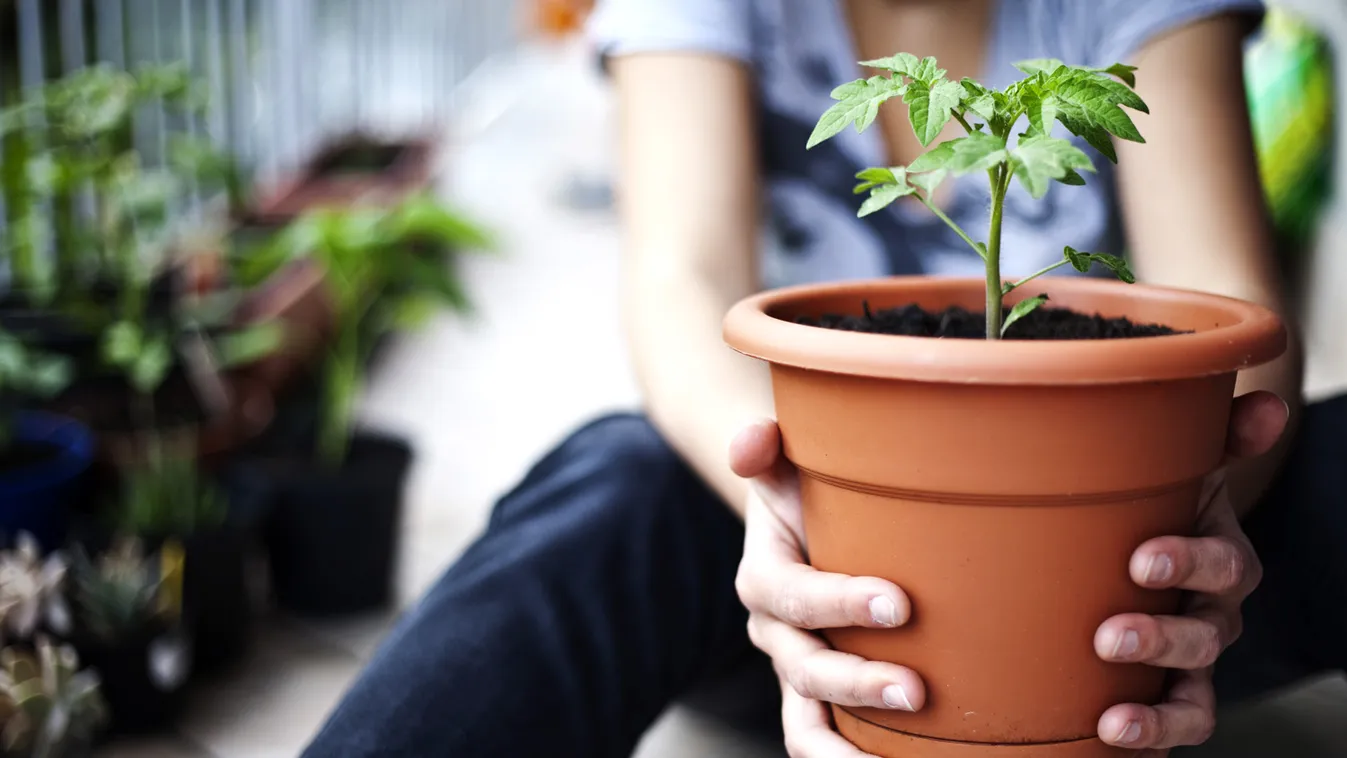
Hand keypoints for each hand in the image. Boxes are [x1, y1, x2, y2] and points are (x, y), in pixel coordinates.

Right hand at [729, 420, 924, 757]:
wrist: (806, 528)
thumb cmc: (808, 492)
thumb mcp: (786, 463)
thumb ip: (765, 445)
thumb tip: (753, 440)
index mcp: (764, 576)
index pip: (793, 596)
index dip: (838, 604)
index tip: (900, 605)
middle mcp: (774, 631)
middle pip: (803, 668)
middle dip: (856, 682)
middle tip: (915, 690)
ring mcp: (796, 671)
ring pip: (805, 721)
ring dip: (845, 747)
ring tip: (897, 757)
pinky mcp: (822, 699)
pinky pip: (824, 739)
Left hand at [1094, 391, 1288, 753]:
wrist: (1140, 560)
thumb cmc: (1158, 510)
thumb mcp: (1182, 470)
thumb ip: (1220, 437)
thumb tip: (1270, 402)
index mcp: (1217, 556)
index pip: (1221, 564)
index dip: (1190, 562)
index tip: (1141, 559)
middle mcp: (1212, 615)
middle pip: (1205, 635)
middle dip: (1163, 637)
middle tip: (1110, 636)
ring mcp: (1192, 663)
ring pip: (1194, 694)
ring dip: (1159, 709)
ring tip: (1116, 717)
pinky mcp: (1166, 697)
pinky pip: (1172, 726)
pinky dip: (1151, 738)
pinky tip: (1111, 739)